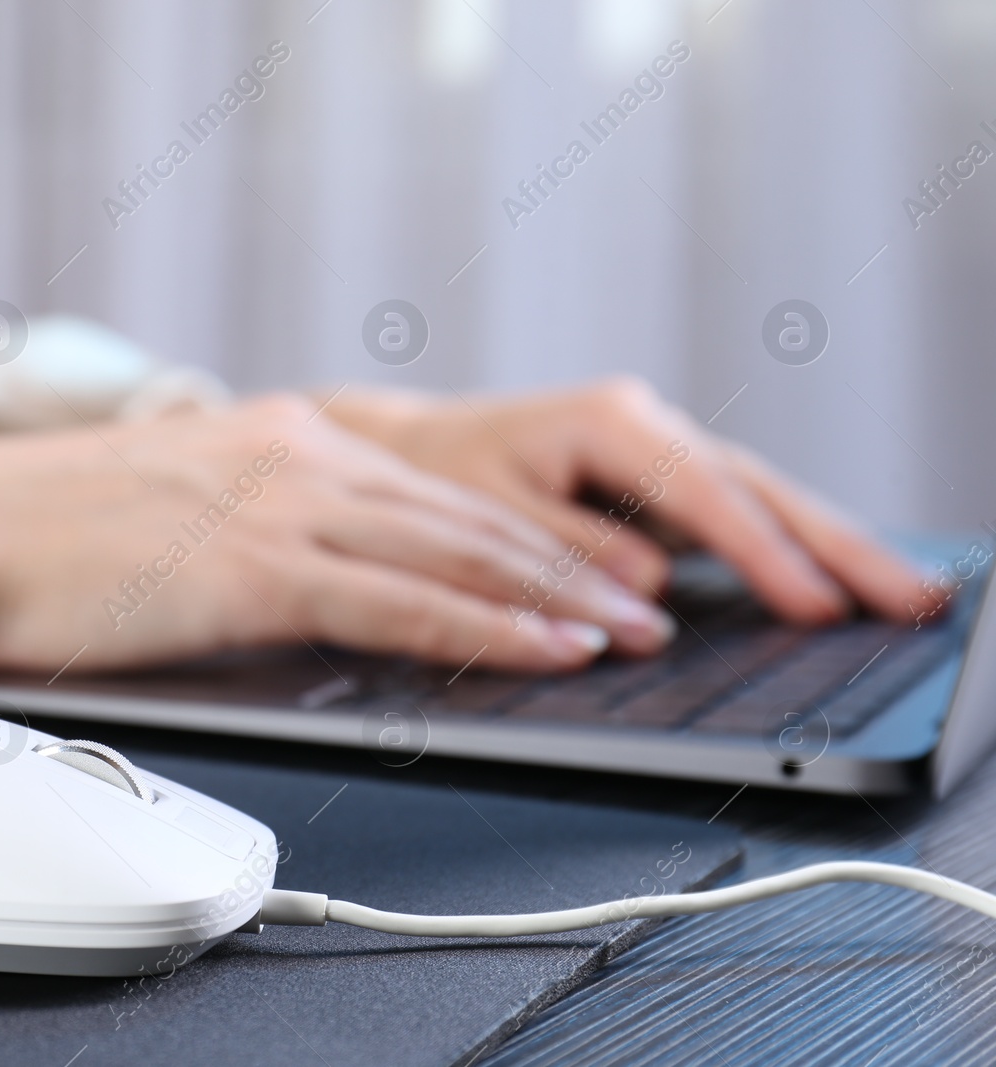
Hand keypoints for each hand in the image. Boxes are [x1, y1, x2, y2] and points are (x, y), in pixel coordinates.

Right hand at [0, 397, 679, 677]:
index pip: (436, 492)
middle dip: (570, 564)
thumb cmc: (51, 538)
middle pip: (469, 514)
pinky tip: (546, 647)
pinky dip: (485, 625)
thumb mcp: (182, 522)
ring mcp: (280, 506)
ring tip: (629, 630)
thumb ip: (269, 549)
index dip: (529, 536)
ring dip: (555, 595)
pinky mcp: (253, 564)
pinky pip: (399, 599)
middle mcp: (299, 457)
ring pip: (455, 550)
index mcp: (284, 445)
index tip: (594, 569)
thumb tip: (329, 610)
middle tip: (650, 601)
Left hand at [322, 378, 932, 624]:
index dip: (763, 554)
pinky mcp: (662, 486)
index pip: (704, 493)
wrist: (412, 453)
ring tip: (909, 591)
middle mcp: (648, 428)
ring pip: (763, 498)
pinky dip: (790, 545)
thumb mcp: (487, 518)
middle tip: (916, 597)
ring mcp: (662, 454)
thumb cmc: (440, 482)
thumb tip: (649, 597)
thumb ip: (565, 556)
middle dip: (839, 545)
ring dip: (834, 545)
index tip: (815, 604)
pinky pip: (740, 513)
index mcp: (607, 423)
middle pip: (760, 488)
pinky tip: (840, 578)